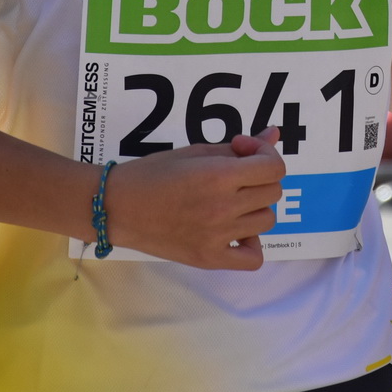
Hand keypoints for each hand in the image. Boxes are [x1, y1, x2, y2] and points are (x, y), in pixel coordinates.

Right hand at [104, 129, 286, 269]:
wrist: (116, 206)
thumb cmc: (151, 174)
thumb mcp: (195, 151)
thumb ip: (238, 147)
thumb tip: (274, 133)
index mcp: (219, 176)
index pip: (274, 168)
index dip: (265, 153)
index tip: (242, 150)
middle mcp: (223, 207)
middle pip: (273, 192)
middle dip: (260, 177)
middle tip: (235, 174)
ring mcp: (218, 236)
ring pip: (267, 220)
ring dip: (255, 206)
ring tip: (231, 200)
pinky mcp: (209, 258)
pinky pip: (253, 258)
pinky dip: (251, 244)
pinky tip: (235, 231)